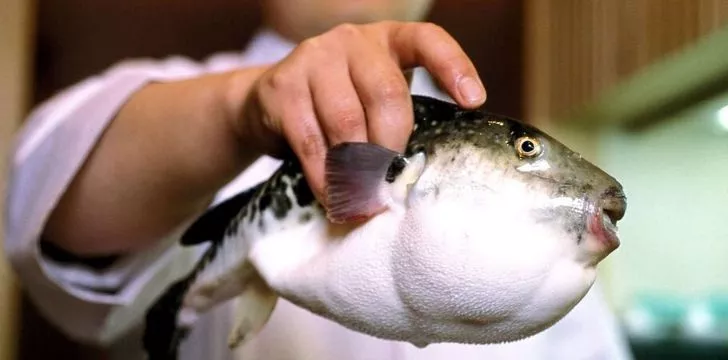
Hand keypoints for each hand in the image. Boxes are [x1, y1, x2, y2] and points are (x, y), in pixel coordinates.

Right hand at [238, 21, 485, 204]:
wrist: (268, 101)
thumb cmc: (337, 105)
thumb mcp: (371, 97)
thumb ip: (394, 117)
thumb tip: (415, 176)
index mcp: (387, 40)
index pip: (427, 40)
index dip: (454, 67)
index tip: (474, 101)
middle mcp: (352, 41)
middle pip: (386, 94)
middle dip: (392, 145)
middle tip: (390, 181)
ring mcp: (313, 58)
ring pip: (347, 121)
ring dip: (358, 169)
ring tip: (364, 199)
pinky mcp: (282, 87)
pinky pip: (312, 142)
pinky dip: (326, 177)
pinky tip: (334, 196)